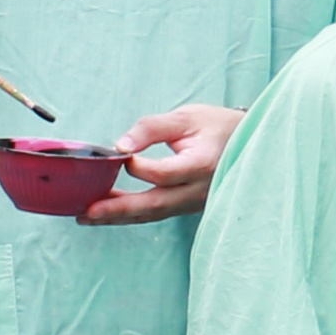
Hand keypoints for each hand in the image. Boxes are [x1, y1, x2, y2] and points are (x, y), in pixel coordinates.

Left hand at [85, 102, 241, 226]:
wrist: (249, 144)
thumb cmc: (217, 127)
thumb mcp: (186, 117)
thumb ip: (151, 128)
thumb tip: (120, 145)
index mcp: (201, 165)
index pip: (164, 173)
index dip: (139, 168)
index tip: (119, 156)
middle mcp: (198, 190)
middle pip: (155, 204)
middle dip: (118, 209)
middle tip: (86, 212)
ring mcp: (194, 202)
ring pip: (153, 215)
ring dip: (119, 217)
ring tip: (87, 216)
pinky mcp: (188, 206)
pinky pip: (157, 214)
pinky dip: (132, 215)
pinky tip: (109, 214)